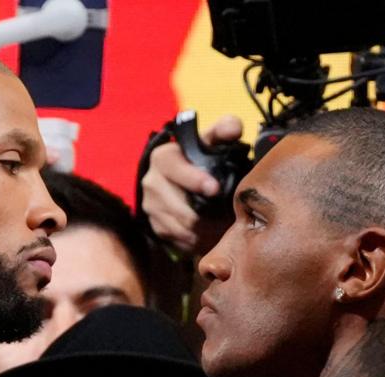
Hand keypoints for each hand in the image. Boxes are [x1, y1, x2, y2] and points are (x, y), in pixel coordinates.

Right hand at [139, 114, 241, 254]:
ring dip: (204, 230)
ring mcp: (151, 206)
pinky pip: (178, 239)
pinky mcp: (155, 226)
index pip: (175, 169)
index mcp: (163, 158)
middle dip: (206, 215)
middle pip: (180, 207)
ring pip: (181, 227)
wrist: (180, 179)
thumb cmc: (201, 157)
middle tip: (228, 218)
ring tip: (222, 228)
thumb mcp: (211, 140)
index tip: (215, 188)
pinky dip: (196, 240)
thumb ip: (224, 129)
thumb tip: (233, 128)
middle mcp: (151, 182)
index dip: (194, 179)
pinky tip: (209, 234)